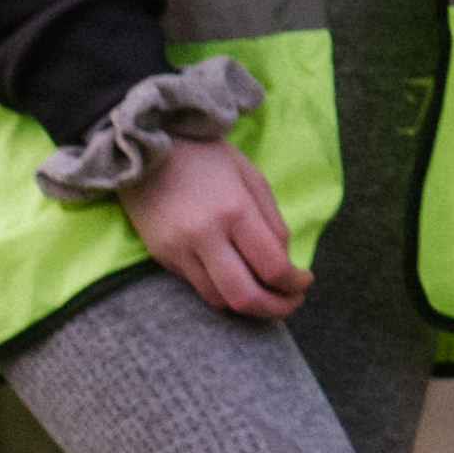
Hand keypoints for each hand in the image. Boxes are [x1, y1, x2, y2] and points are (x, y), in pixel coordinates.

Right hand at [123, 136, 302, 322]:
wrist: (148, 144)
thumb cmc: (208, 156)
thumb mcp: (252, 178)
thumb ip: (272, 222)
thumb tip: (284, 263)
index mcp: (235, 211)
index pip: (272, 267)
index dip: (295, 283)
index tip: (305, 281)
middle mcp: (205, 236)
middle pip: (244, 296)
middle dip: (274, 308)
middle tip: (290, 303)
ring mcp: (178, 249)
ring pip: (218, 299)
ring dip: (247, 305)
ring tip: (267, 295)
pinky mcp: (160, 256)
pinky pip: (196, 286)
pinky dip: (221, 291)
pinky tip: (236, 281)